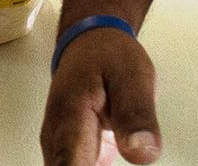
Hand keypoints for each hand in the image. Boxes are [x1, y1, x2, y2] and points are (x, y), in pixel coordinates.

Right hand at [42, 29, 162, 165]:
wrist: (89, 43)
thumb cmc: (108, 57)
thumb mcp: (133, 76)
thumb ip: (136, 115)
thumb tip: (142, 154)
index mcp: (70, 118)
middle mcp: (56, 137)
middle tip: (115, 159)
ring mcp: (58, 148)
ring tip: (114, 157)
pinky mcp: (66, 154)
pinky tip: (112, 162)